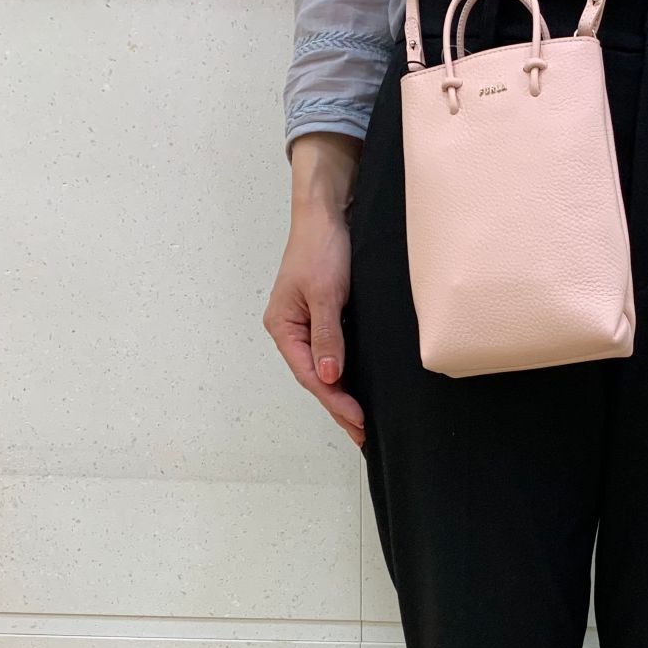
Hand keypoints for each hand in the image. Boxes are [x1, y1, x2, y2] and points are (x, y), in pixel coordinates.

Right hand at [263, 133, 365, 446]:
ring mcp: (308, 324)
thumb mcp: (325, 293)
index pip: (310, 374)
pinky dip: (347, 373)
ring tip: (362, 424)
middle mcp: (292, 329)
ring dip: (343, 394)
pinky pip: (335, 353)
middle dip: (339, 407)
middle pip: (316, 377)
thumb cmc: (322, 248)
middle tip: (364, 436)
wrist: (328, 212)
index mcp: (283, 326)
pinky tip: (360, 387)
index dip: (335, 400)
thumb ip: (327, 335)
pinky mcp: (326, 316)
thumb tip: (329, 376)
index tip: (358, 420)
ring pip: (326, 368)